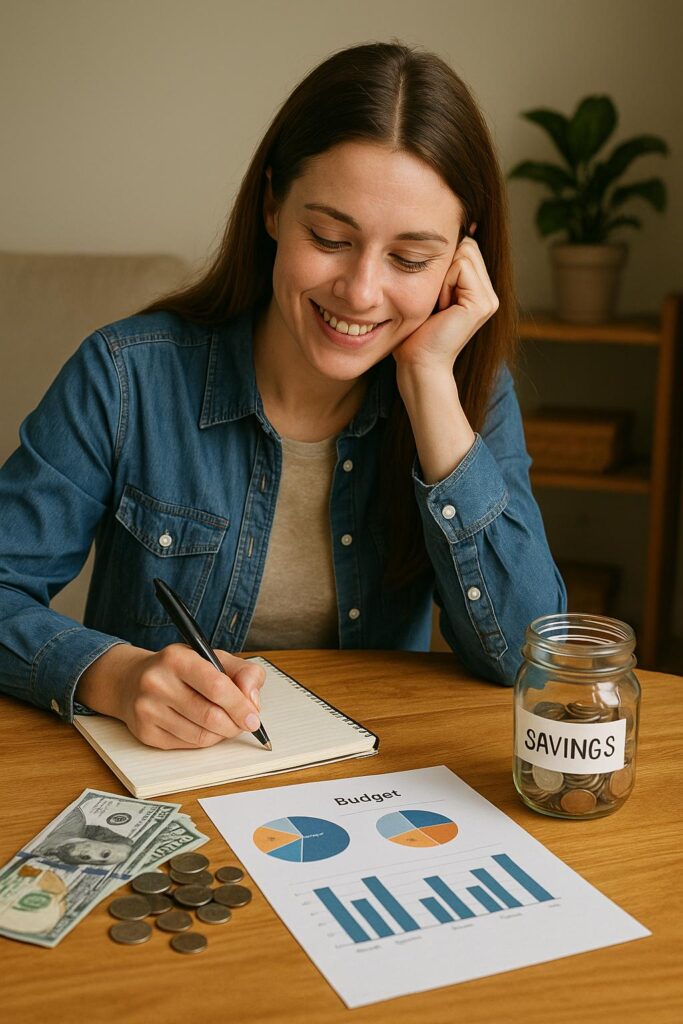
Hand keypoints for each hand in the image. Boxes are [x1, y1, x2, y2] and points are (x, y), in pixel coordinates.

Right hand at [77, 642, 265, 748]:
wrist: (131, 681)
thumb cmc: (180, 670)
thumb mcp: (213, 658)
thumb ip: (243, 672)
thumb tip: (252, 700)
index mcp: (177, 658)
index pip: (216, 687)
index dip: (240, 706)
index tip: (253, 717)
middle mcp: (157, 682)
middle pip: (210, 716)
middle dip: (234, 724)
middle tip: (244, 724)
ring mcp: (147, 709)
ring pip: (201, 736)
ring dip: (221, 734)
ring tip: (224, 724)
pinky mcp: (145, 732)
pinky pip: (187, 745)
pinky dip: (204, 740)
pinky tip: (203, 727)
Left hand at [393, 223, 499, 376]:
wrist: (419, 364)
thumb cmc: (415, 333)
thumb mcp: (429, 292)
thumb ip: (442, 267)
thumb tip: (451, 230)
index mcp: (479, 292)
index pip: (465, 248)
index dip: (443, 263)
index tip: (435, 295)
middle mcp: (489, 295)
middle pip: (467, 246)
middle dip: (444, 267)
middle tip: (436, 301)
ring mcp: (490, 299)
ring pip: (465, 252)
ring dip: (442, 275)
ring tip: (439, 305)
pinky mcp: (483, 303)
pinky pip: (461, 266)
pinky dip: (444, 283)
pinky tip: (442, 308)